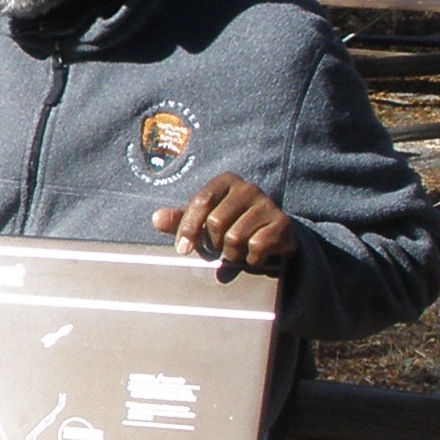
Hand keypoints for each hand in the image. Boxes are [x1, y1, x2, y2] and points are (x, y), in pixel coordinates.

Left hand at [154, 173, 294, 272]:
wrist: (271, 235)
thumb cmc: (230, 225)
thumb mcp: (201, 221)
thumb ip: (179, 220)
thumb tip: (156, 218)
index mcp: (225, 181)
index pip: (200, 202)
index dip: (188, 228)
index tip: (182, 250)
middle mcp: (248, 188)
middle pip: (216, 223)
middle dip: (212, 243)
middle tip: (218, 248)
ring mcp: (268, 204)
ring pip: (235, 237)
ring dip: (231, 253)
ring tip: (236, 251)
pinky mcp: (282, 223)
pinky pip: (257, 246)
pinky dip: (251, 258)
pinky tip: (254, 254)